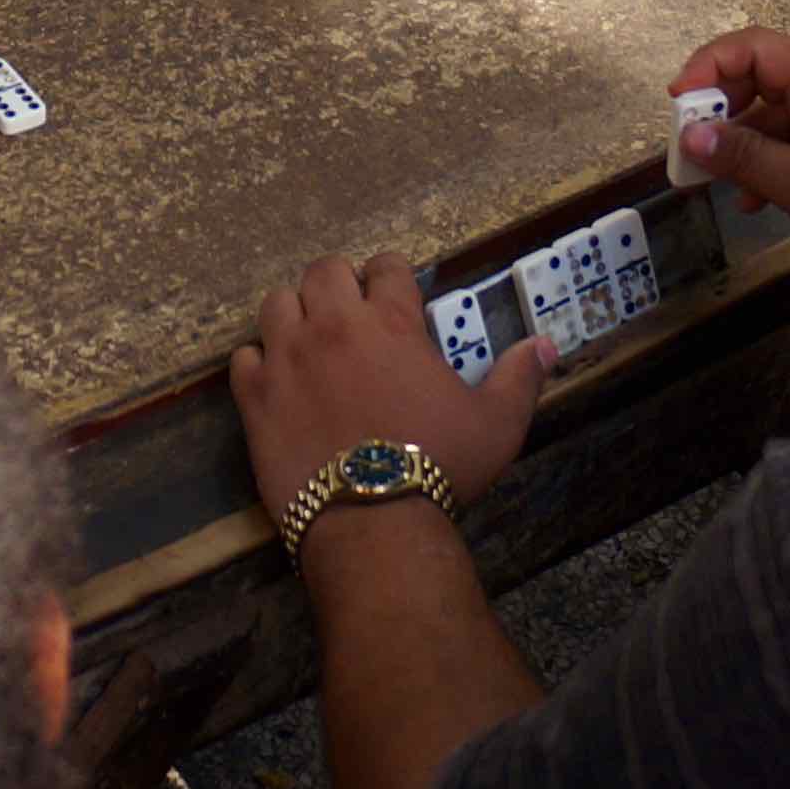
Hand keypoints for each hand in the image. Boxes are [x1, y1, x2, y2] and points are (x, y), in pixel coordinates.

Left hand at [230, 256, 551, 521]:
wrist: (372, 521)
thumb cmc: (440, 467)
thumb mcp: (497, 424)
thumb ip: (518, 378)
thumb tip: (546, 345)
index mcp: (392, 323)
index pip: (387, 268)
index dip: (392, 276)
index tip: (394, 293)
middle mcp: (334, 327)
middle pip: (324, 272)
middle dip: (338, 283)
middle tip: (349, 313)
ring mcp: (288, 358)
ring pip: (276, 304)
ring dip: (293, 313)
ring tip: (308, 339)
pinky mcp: (256, 396)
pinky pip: (244, 358)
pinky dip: (259, 363)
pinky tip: (275, 381)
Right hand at [668, 29, 789, 281]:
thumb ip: (745, 157)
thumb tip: (690, 135)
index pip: (755, 47)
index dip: (709, 65)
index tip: (678, 102)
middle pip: (761, 78)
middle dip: (719, 111)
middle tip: (689, 148)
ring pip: (775, 115)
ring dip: (742, 145)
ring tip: (714, 184)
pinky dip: (770, 162)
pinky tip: (756, 201)